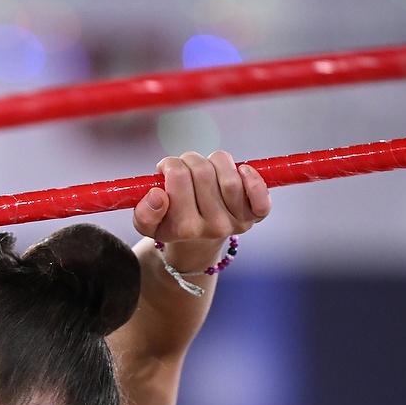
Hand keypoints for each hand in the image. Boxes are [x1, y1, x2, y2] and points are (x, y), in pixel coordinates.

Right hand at [132, 150, 269, 255]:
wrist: (196, 243)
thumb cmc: (171, 223)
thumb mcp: (149, 224)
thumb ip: (144, 212)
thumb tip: (158, 195)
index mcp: (184, 228)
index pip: (178, 177)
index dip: (169, 166)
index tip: (166, 172)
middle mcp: (213, 227)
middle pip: (203, 170)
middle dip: (189, 161)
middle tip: (184, 171)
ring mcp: (236, 222)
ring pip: (228, 174)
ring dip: (215, 162)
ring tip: (205, 172)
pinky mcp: (255, 216)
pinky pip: (261, 196)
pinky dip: (253, 179)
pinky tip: (242, 171)